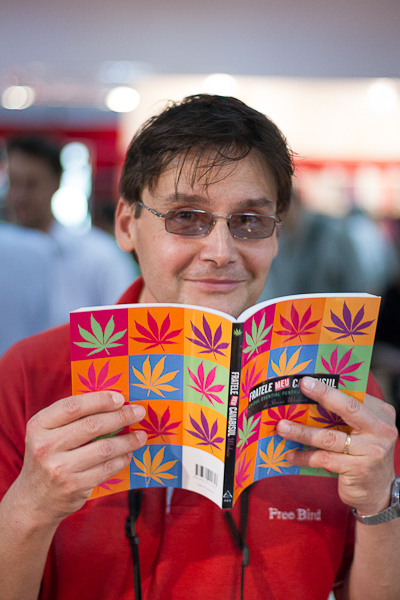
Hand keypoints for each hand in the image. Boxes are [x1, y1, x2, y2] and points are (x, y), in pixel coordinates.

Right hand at [15, 392, 146, 525]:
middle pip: (92, 425)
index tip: (121, 398)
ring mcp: (59, 469)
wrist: (34, 500)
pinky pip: (106, 469)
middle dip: (121, 416)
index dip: (100, 400)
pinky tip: (128, 453)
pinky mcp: (74, 487)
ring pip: (104, 448)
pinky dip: (122, 459)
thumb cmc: (48, 457)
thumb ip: (72, 418)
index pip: (73, 406)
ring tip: (141, 435)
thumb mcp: (48, 433)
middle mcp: (45, 446)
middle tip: (139, 412)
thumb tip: (113, 402)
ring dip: (127, 440)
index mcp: (39, 426)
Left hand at [276, 376, 397, 515]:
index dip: (329, 387)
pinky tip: (290, 455)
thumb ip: (346, 415)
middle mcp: (381, 430)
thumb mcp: (364, 431)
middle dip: (322, 395)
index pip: (352, 395)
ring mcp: (372, 451)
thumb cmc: (364, 454)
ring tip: (281, 427)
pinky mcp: (359, 470)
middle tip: (300, 386)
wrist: (379, 492)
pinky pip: (325, 459)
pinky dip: (305, 456)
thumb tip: (309, 396)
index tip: (306, 380)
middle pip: (347, 408)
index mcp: (381, 414)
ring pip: (329, 437)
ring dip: (301, 432)